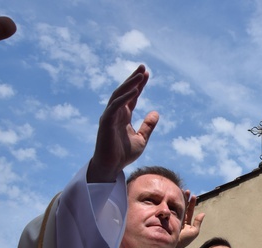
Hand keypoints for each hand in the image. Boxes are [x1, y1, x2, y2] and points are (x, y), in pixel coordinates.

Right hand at [88, 64, 158, 182]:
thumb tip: (156, 112)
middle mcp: (115, 113)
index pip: (132, 96)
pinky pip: (115, 107)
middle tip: (143, 67)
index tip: (147, 74)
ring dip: (129, 84)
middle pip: (124, 91)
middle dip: (133, 79)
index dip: (139, 85)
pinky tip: (134, 91)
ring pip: (119, 95)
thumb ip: (148, 125)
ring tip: (140, 74)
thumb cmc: (123, 154)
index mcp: (123, 116)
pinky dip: (124, 98)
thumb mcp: (142, 139)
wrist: (111, 167)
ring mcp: (109, 116)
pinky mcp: (105, 122)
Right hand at [174, 190, 204, 247]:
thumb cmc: (185, 240)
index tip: (193, 196)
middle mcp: (181, 219)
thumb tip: (203, 213)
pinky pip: (170, 210)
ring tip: (181, 191)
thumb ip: (198, 222)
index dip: (192, 203)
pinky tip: (173, 198)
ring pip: (177, 207)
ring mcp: (174, 218)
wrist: (172, 245)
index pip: (190, 210)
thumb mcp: (194, 232)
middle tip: (186, 191)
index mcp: (187, 222)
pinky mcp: (168, 219)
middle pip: (183, 207)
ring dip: (179, 199)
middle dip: (185, 199)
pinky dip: (171, 204)